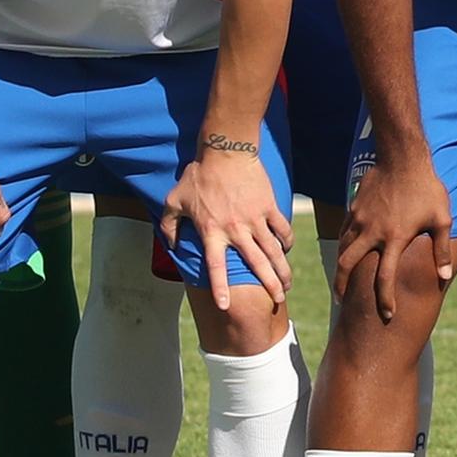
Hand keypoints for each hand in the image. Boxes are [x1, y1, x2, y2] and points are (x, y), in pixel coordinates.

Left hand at [162, 141, 292, 315]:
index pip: (216, 267)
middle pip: (256, 264)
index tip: (225, 306)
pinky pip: (282, 229)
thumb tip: (171, 244)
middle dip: (269, 284)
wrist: (226, 150)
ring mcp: (255, 219)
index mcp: (212, 232)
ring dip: (282, 270)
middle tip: (279, 299)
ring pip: (274, 251)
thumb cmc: (198, 175)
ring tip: (287, 284)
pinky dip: (286, 241)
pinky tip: (287, 249)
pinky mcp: (268, 207)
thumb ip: (169, 225)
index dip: (220, 287)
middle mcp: (236, 230)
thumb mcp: (174, 200)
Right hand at [333, 153, 454, 323]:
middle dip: (341, 287)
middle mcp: (373, 232)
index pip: (384, 278)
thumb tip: (443, 276)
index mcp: (395, 238)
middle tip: (342, 302)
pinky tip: (347, 251)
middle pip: (347, 266)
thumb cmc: (427, 188)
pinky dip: (343, 245)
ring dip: (340, 268)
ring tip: (341, 280)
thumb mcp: (442, 219)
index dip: (385, 300)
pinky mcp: (354, 208)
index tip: (387, 316)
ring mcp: (360, 219)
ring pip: (342, 248)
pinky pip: (344, 232)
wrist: (403, 157)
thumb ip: (441, 249)